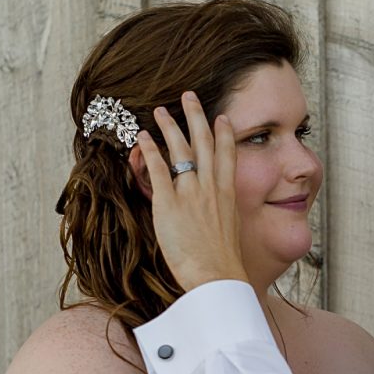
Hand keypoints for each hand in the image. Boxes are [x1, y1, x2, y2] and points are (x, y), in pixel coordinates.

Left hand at [136, 91, 248, 290]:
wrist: (217, 276)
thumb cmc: (224, 265)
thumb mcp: (231, 235)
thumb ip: (222, 218)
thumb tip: (217, 218)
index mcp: (227, 196)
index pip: (228, 156)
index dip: (224, 134)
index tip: (222, 118)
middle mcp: (210, 188)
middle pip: (204, 143)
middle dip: (197, 117)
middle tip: (190, 97)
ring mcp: (190, 193)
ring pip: (181, 150)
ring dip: (170, 126)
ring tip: (160, 110)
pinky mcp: (169, 204)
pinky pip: (158, 170)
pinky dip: (149, 151)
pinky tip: (142, 137)